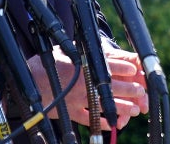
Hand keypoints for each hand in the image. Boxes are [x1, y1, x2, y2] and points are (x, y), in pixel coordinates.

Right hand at [27, 42, 148, 130]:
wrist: (29, 81)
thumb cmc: (46, 64)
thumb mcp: (64, 51)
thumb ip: (81, 51)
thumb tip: (95, 46)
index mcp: (82, 66)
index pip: (108, 66)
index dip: (123, 69)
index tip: (134, 70)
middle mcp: (83, 84)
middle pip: (111, 87)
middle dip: (129, 90)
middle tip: (140, 91)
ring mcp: (78, 99)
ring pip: (104, 105)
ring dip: (121, 107)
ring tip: (134, 109)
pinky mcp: (72, 112)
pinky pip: (90, 120)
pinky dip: (102, 122)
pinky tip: (114, 123)